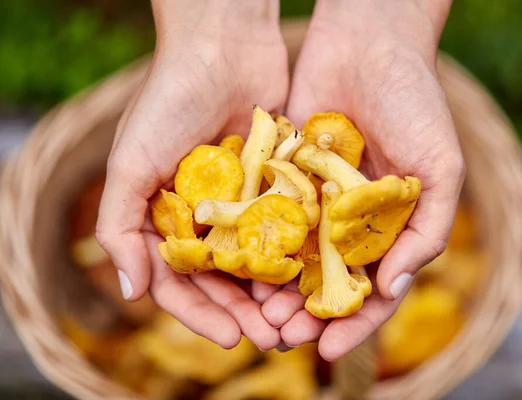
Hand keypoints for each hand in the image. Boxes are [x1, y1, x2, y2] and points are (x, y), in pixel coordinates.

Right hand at [96, 0, 286, 349]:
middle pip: (224, 280)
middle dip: (245, 312)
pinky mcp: (275, 185)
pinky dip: (296, 256)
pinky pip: (286, 229)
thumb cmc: (169, 100)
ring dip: (275, 294)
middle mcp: (203, 216)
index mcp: (164, 218)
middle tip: (274, 339)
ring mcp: (240, 203)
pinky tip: (314, 278)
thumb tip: (130, 292)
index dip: (202, 314)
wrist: (223, 46)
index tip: (231, 338)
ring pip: (258, 262)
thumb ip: (120, 226)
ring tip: (298, 320)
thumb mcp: (131, 161)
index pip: (180, 281)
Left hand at [257, 0, 463, 359]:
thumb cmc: (416, 103)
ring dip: (277, 291)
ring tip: (259, 315)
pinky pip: (269, 219)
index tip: (329, 348)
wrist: (369, 44)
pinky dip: (258, 246)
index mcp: (390, 228)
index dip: (354, 322)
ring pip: (293, 259)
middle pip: (326, 283)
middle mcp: (350, 222)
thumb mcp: (440, 167)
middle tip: (283, 338)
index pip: (372, 289)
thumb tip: (394, 287)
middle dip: (306, 315)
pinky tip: (242, 269)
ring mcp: (316, 202)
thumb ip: (427, 229)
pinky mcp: (283, 178)